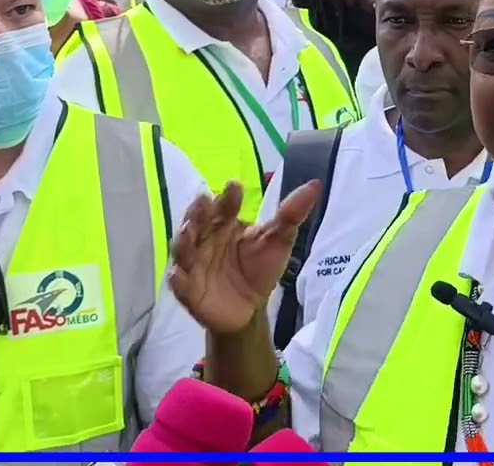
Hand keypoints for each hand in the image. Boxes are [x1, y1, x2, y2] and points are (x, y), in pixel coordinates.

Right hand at [168, 180, 321, 334]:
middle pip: (198, 222)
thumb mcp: (278, 240)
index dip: (228, 197)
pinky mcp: (188, 289)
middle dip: (198, 212)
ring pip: (183, 247)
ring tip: (188, 231)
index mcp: (225, 224)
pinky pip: (179, 283)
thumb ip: (291, 214)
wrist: (250, 308)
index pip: (224, 206)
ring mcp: (194, 263)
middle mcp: (205, 239)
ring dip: (184, 239)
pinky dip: (177, 278)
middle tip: (203, 202)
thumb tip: (315, 185)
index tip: (235, 187)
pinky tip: (178, 274)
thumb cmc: (259, 268)